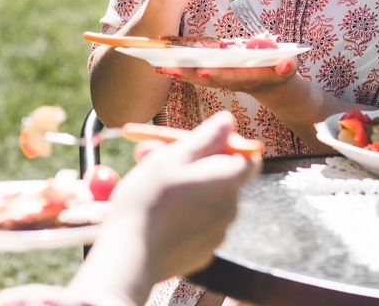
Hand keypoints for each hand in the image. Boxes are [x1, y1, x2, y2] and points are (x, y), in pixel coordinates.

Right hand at [70, 111, 258, 302]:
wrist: (130, 257)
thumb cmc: (148, 201)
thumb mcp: (172, 157)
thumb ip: (206, 138)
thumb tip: (229, 121)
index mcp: (227, 181)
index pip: (249, 156)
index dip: (227, 145)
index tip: (199, 143)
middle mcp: (230, 208)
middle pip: (224, 177)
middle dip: (197, 165)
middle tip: (160, 157)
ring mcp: (217, 234)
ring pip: (209, 200)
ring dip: (188, 189)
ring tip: (153, 188)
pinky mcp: (203, 252)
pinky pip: (199, 224)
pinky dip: (185, 216)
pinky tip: (159, 216)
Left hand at [154, 56, 298, 95]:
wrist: (280, 89)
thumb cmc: (285, 72)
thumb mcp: (290, 67)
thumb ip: (288, 64)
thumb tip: (285, 62)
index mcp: (253, 79)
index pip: (235, 77)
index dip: (219, 74)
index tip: (203, 71)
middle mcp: (236, 82)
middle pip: (210, 79)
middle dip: (189, 74)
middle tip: (168, 68)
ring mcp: (227, 82)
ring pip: (201, 79)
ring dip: (181, 73)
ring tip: (160, 66)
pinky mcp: (220, 79)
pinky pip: (199, 75)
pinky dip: (183, 71)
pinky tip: (165, 67)